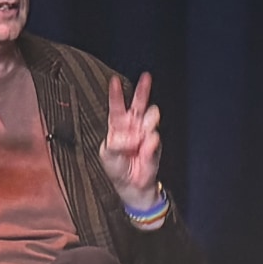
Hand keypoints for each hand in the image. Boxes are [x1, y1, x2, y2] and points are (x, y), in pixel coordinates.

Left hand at [99, 72, 163, 210]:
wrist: (131, 185)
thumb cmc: (117, 168)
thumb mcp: (107, 155)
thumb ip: (116, 144)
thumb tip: (131, 137)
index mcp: (118, 125)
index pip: (116, 106)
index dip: (116, 94)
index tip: (114, 81)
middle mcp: (133, 126)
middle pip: (139, 103)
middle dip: (143, 89)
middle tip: (146, 77)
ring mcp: (145, 133)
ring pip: (151, 117)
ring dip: (147, 122)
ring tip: (141, 135)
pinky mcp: (155, 144)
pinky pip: (153, 139)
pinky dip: (148, 145)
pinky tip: (143, 150)